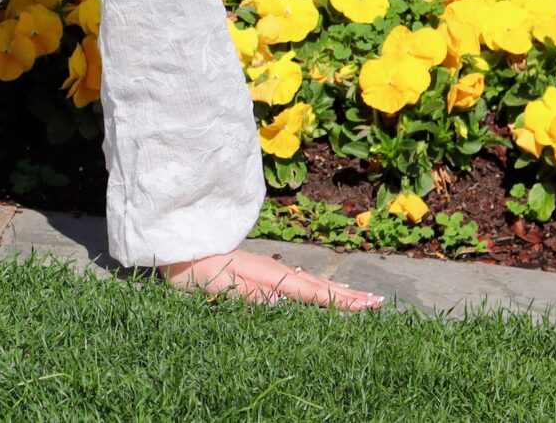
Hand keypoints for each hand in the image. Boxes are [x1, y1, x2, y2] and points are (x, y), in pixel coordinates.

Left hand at [159, 249, 383, 311]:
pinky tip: (318, 288)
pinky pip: (297, 281)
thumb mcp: (225, 288)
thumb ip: (255, 296)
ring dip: (335, 290)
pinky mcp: (259, 270)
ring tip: (358, 296)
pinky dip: (315, 286)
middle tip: (377, 303)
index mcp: (272, 278)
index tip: (369, 307)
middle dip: (348, 296)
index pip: (314, 294)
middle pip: (319, 286)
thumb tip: (287, 303)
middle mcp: (276, 272)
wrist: (178, 249)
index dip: (342, 303)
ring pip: (310, 282)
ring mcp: (269, 269)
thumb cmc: (198, 273)